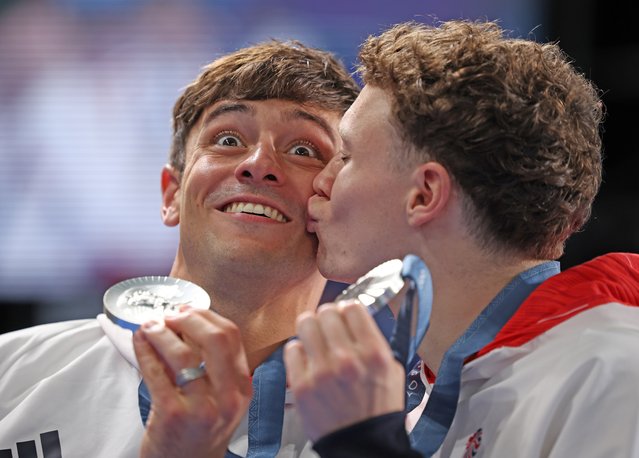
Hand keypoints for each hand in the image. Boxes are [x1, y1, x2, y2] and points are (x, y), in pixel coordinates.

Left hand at [133, 307, 251, 457]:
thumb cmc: (199, 432)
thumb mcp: (221, 400)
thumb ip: (214, 366)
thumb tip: (187, 323)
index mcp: (242, 388)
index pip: (232, 336)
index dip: (207, 316)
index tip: (189, 309)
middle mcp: (227, 397)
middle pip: (214, 339)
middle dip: (188, 318)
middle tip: (170, 315)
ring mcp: (201, 407)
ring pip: (183, 353)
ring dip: (161, 333)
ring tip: (149, 326)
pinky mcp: (172, 415)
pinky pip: (156, 372)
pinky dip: (144, 351)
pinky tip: (139, 342)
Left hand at [284, 301, 404, 441]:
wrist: (362, 445)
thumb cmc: (377, 409)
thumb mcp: (392, 371)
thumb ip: (374, 341)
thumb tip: (355, 317)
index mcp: (374, 353)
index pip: (352, 307)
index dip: (347, 309)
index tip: (345, 316)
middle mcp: (347, 359)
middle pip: (326, 312)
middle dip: (327, 318)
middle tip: (328, 328)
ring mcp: (322, 372)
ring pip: (305, 324)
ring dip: (310, 329)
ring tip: (315, 339)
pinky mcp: (302, 385)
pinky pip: (291, 349)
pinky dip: (298, 351)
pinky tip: (307, 360)